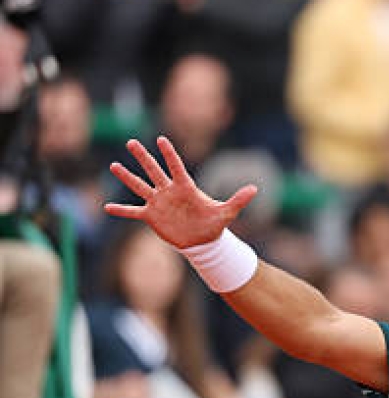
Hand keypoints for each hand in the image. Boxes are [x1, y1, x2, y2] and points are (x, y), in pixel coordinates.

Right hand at [105, 136, 256, 248]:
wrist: (202, 241)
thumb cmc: (214, 224)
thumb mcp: (226, 212)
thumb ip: (238, 200)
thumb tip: (255, 189)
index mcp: (186, 187)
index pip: (176, 167)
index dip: (169, 154)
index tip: (162, 139)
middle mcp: (169, 191)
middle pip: (154, 171)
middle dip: (143, 157)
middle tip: (131, 142)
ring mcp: (159, 203)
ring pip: (140, 187)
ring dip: (127, 177)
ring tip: (114, 165)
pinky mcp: (152, 216)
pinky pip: (133, 212)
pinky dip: (122, 210)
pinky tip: (107, 207)